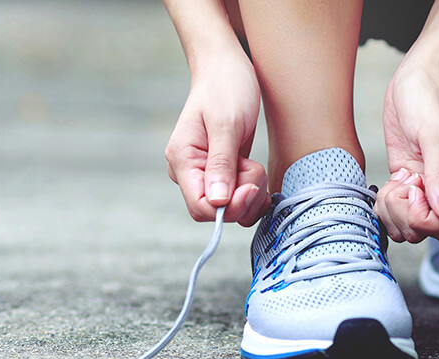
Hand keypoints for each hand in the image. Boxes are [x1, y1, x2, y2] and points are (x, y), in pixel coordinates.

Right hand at [165, 55, 268, 226]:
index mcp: (182, 160)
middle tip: (254, 167)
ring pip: (231, 208)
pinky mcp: (222, 173)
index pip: (200, 207)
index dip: (228, 207)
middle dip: (243, 198)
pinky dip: (253, 191)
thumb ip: (221, 163)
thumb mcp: (226, 123)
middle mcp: (190, 172)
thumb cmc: (225, 87)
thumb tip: (218, 202)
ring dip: (251, 194)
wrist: (227, 68)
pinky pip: (238, 199)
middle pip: (217, 212)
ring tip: (254, 164)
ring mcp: (206, 174)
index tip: (250, 186)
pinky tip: (256, 171)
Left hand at [376, 59, 438, 242]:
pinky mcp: (405, 181)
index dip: (423, 218)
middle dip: (404, 214)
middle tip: (401, 183)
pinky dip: (386, 203)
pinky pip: (394, 209)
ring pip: (406, 224)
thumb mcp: (435, 133)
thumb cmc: (429, 99)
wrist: (415, 78)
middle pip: (423, 230)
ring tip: (394, 182)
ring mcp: (423, 187)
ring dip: (392, 210)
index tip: (413, 189)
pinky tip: (389, 182)